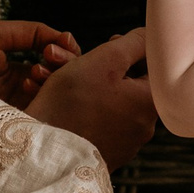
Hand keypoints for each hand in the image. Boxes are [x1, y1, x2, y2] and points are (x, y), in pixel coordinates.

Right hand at [28, 29, 156, 168]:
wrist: (43, 151)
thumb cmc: (72, 103)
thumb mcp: (104, 59)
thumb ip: (134, 43)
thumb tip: (150, 35)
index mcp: (150, 103)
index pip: (151, 66)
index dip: (128, 50)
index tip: (108, 46)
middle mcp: (144, 128)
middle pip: (127, 85)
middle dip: (100, 68)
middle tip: (73, 61)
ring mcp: (124, 145)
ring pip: (109, 104)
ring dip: (87, 88)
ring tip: (58, 82)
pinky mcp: (105, 156)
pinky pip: (98, 125)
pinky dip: (82, 111)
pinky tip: (61, 105)